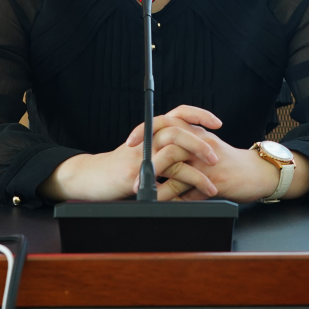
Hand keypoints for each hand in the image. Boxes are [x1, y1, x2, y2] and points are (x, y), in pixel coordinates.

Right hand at [38, 108, 219, 201]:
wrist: (90, 178)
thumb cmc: (117, 169)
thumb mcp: (141, 154)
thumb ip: (162, 150)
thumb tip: (190, 154)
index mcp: (149, 131)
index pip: (177, 113)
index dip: (198, 114)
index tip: (218, 122)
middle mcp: (146, 137)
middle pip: (178, 128)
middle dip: (202, 140)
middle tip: (217, 155)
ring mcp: (141, 153)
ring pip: (174, 149)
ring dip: (197, 164)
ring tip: (212, 178)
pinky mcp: (136, 171)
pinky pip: (166, 174)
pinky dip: (183, 184)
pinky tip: (194, 194)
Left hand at [127, 105, 308, 202]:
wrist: (259, 172)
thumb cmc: (229, 162)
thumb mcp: (205, 147)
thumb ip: (182, 149)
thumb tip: (156, 160)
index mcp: (195, 133)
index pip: (166, 122)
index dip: (145, 130)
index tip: (130, 142)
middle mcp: (200, 143)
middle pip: (168, 144)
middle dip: (147, 160)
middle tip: (134, 175)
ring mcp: (208, 162)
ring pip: (177, 168)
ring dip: (158, 182)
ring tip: (144, 192)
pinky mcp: (217, 180)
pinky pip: (191, 190)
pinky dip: (176, 199)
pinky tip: (165, 205)